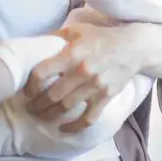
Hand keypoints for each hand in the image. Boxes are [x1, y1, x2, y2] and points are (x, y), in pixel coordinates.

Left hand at [24, 22, 143, 132]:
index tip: (28, 90)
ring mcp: (95, 86)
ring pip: (66, 107)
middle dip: (37, 104)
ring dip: (50, 115)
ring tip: (41, 117)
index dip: (30, 84)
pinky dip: (75, 127)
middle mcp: (82, 72)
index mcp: (72, 54)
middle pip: (52, 95)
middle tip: (30, 108)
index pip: (42, 72)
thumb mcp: (78, 30)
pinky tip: (64, 129)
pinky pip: (88, 118)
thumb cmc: (103, 37)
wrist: (134, 47)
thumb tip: (37, 45)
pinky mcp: (106, 97)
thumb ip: (57, 37)